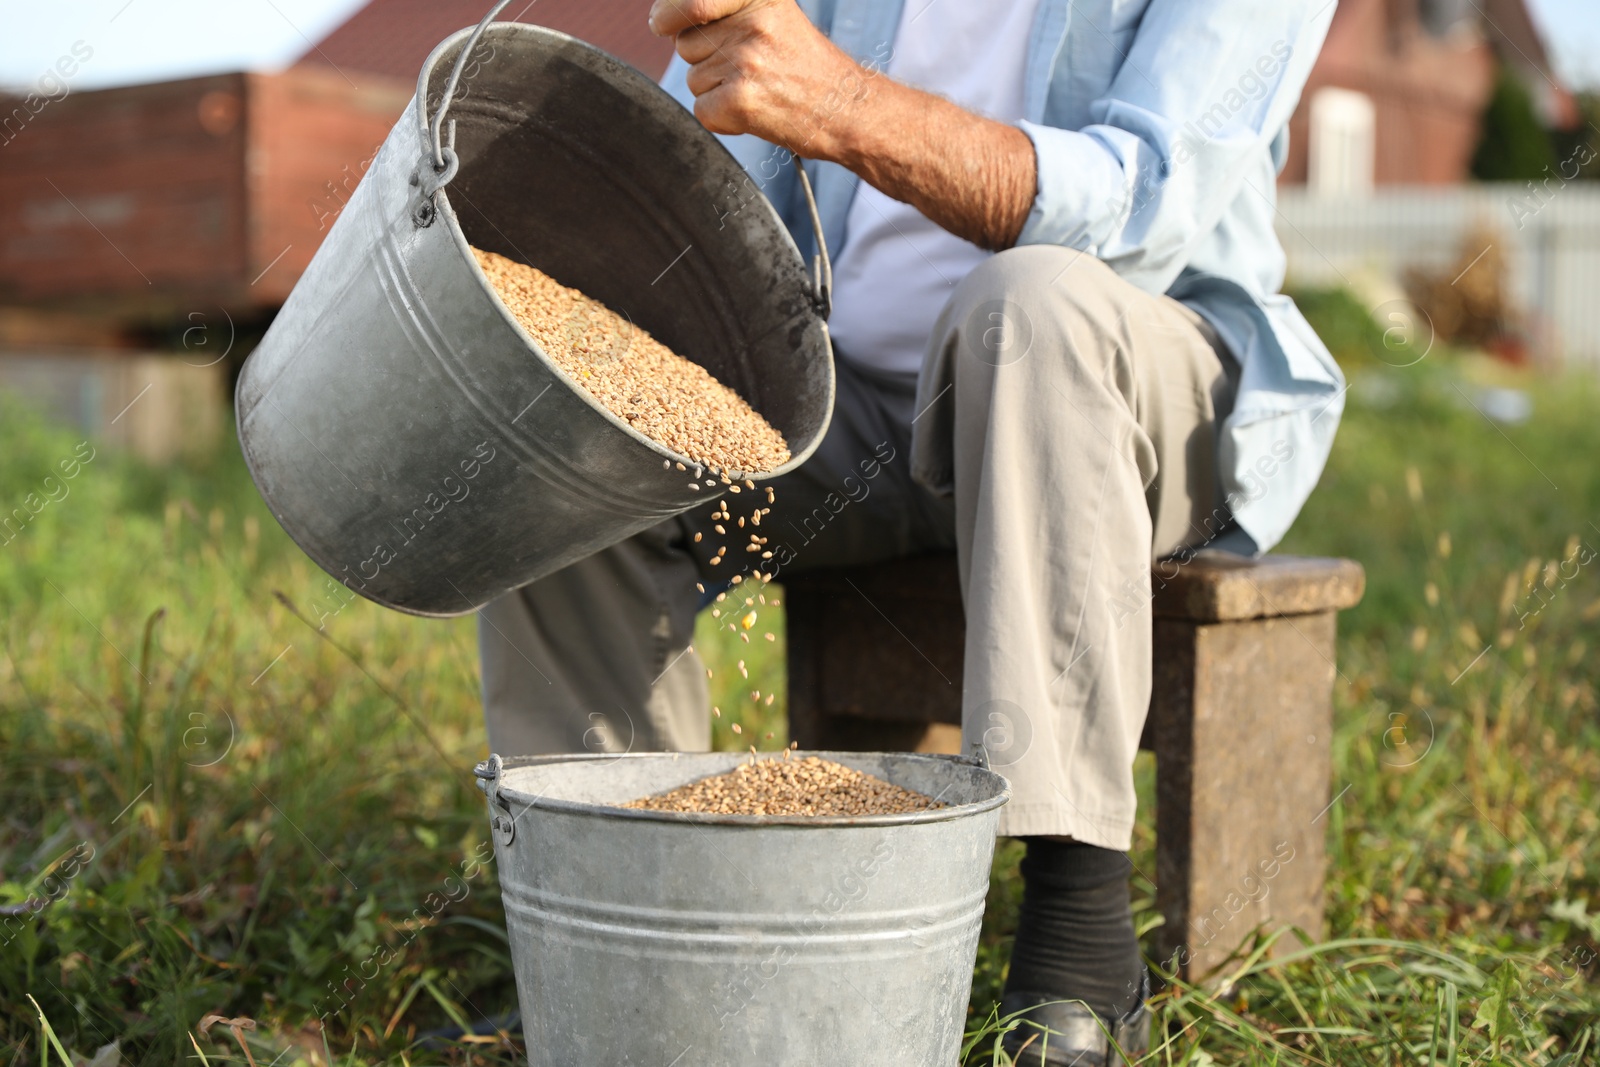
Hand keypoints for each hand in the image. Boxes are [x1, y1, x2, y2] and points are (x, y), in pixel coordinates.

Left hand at [649, 0, 871, 159]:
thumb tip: (664, 16)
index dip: (669, 13)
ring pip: (694, 80)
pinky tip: (752, 111)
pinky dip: (721, 119)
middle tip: (748, 70)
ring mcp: (745, 62)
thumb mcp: (774, 17)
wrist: (844, 109)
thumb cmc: (806, 66)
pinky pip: (702, 110)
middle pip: (687, 45)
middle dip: (706, 61)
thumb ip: (728, 11)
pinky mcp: (740, 99)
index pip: (691, 1)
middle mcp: (752, 24)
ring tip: (756, 89)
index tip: (661, 22)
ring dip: (716, 91)